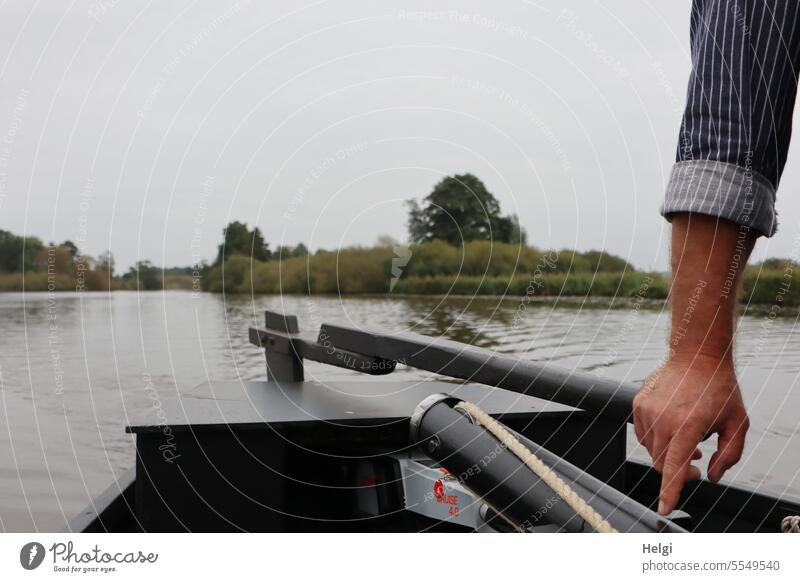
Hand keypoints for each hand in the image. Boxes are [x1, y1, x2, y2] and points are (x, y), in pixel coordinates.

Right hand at [633, 354, 748, 514]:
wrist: (697, 355)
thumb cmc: (719, 388)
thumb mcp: (738, 423)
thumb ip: (729, 455)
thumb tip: (711, 477)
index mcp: (688, 425)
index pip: (675, 466)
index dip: (670, 491)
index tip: (664, 509)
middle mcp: (663, 418)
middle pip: (661, 462)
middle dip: (678, 472)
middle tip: (698, 467)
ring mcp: (647, 410)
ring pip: (651, 450)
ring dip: (668, 454)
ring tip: (688, 442)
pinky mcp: (638, 404)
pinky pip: (642, 434)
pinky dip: (656, 440)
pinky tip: (673, 430)